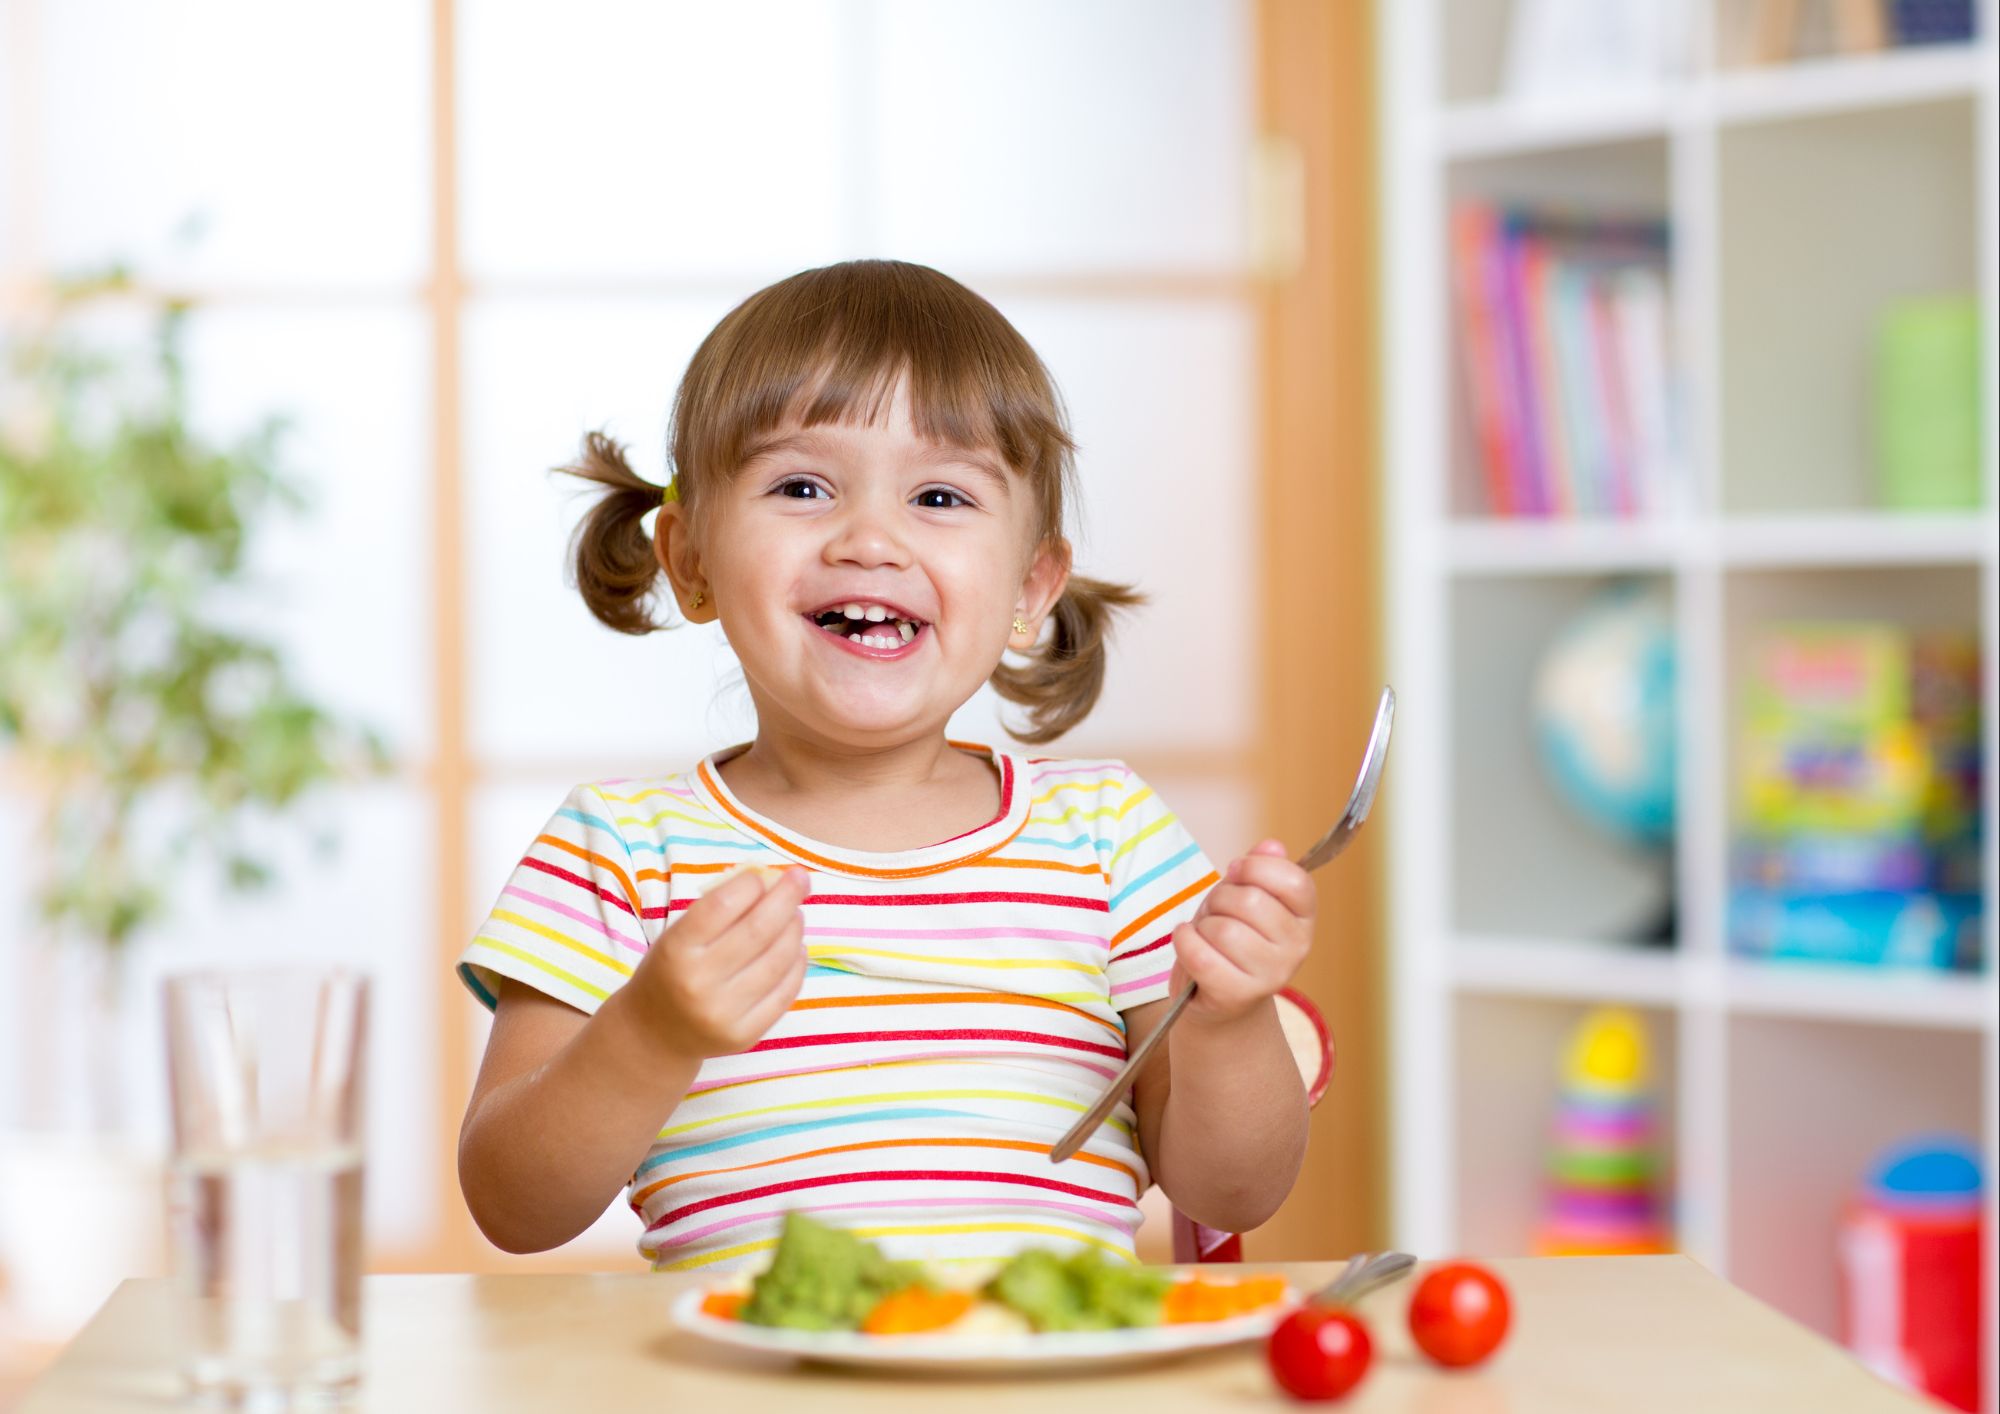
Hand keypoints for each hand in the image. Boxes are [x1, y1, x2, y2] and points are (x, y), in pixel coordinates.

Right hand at [621, 865, 809, 1061]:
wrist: (655, 1033)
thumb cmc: (672, 970)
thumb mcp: (679, 934)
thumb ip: (719, 909)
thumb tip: (772, 882)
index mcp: (675, 949)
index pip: (723, 905)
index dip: (751, 885)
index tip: (764, 876)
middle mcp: (698, 983)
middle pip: (759, 930)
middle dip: (787, 897)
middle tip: (801, 879)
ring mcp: (723, 1013)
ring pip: (779, 959)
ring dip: (794, 929)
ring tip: (795, 916)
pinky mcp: (745, 1034)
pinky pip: (786, 991)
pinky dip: (797, 963)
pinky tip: (795, 948)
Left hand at [1170, 839, 1314, 1027]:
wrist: (1218, 998)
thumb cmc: (1231, 939)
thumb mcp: (1245, 897)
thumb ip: (1259, 869)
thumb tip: (1271, 846)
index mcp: (1304, 918)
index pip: (1293, 880)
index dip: (1256, 867)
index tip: (1236, 872)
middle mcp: (1297, 949)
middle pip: (1250, 901)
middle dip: (1219, 899)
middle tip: (1216, 912)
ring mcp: (1270, 975)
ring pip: (1223, 929)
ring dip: (1202, 925)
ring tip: (1206, 934)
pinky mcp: (1237, 995)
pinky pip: (1200, 955)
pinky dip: (1184, 942)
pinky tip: (1188, 942)